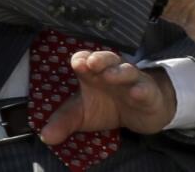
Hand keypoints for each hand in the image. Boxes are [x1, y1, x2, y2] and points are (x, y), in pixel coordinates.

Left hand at [41, 50, 175, 144]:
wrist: (143, 112)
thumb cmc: (108, 106)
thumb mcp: (83, 115)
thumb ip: (64, 122)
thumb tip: (45, 136)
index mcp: (95, 74)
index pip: (86, 60)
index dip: (82, 60)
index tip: (77, 63)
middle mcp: (113, 72)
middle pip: (108, 59)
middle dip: (100, 59)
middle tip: (91, 62)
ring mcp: (132, 81)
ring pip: (127, 71)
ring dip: (118, 72)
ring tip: (109, 75)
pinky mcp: (148, 93)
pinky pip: (146, 89)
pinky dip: (142, 89)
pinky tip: (136, 92)